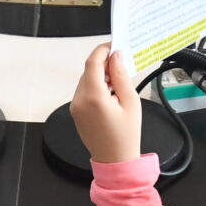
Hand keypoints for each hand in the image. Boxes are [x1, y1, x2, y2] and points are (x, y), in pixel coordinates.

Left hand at [69, 44, 141, 164]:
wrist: (115, 161)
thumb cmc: (126, 135)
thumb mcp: (130, 102)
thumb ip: (121, 76)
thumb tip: (116, 57)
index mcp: (93, 97)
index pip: (92, 63)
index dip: (102, 51)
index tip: (114, 45)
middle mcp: (79, 100)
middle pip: (88, 71)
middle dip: (103, 63)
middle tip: (121, 61)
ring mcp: (75, 107)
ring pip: (85, 80)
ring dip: (100, 75)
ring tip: (118, 79)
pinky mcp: (76, 112)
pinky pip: (84, 92)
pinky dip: (95, 86)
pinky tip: (110, 91)